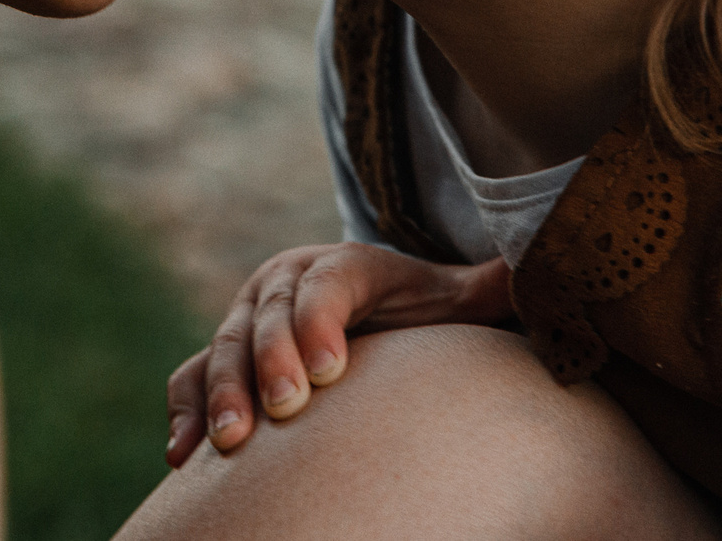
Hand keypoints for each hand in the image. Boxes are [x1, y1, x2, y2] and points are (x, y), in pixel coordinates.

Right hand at [163, 242, 512, 465]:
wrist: (367, 311)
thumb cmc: (420, 315)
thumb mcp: (456, 298)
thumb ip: (488, 289)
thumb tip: (537, 271)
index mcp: (344, 265)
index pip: (328, 283)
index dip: (321, 320)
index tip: (330, 370)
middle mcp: (285, 284)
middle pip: (267, 315)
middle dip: (269, 360)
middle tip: (284, 409)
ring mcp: (247, 319)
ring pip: (223, 347)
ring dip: (221, 392)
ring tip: (231, 442)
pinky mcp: (223, 355)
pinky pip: (190, 377)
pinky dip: (185, 411)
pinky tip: (184, 456)